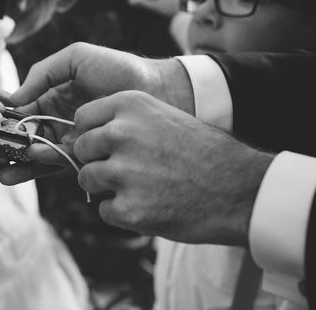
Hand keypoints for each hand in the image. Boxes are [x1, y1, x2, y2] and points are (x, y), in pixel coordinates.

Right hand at [0, 43, 193, 183]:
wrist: (160, 90)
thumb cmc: (119, 69)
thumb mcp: (76, 58)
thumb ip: (43, 73)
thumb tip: (14, 98)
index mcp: (52, 95)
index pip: (21, 110)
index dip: (2, 119)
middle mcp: (57, 120)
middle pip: (24, 135)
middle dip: (5, 147)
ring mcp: (70, 139)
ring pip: (36, 153)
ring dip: (16, 162)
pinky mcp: (84, 156)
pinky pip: (55, 164)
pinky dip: (35, 170)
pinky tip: (17, 173)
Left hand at [74, 91, 273, 244]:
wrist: (239, 189)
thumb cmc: (200, 151)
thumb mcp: (161, 116)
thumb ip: (120, 122)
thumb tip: (77, 139)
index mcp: (129, 105)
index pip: (82, 118)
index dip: (91, 134)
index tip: (106, 145)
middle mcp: (121, 133)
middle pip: (80, 149)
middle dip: (96, 160)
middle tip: (125, 170)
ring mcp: (123, 172)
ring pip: (86, 178)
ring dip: (106, 187)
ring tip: (139, 187)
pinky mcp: (129, 208)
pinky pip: (104, 209)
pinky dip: (122, 212)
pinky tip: (149, 206)